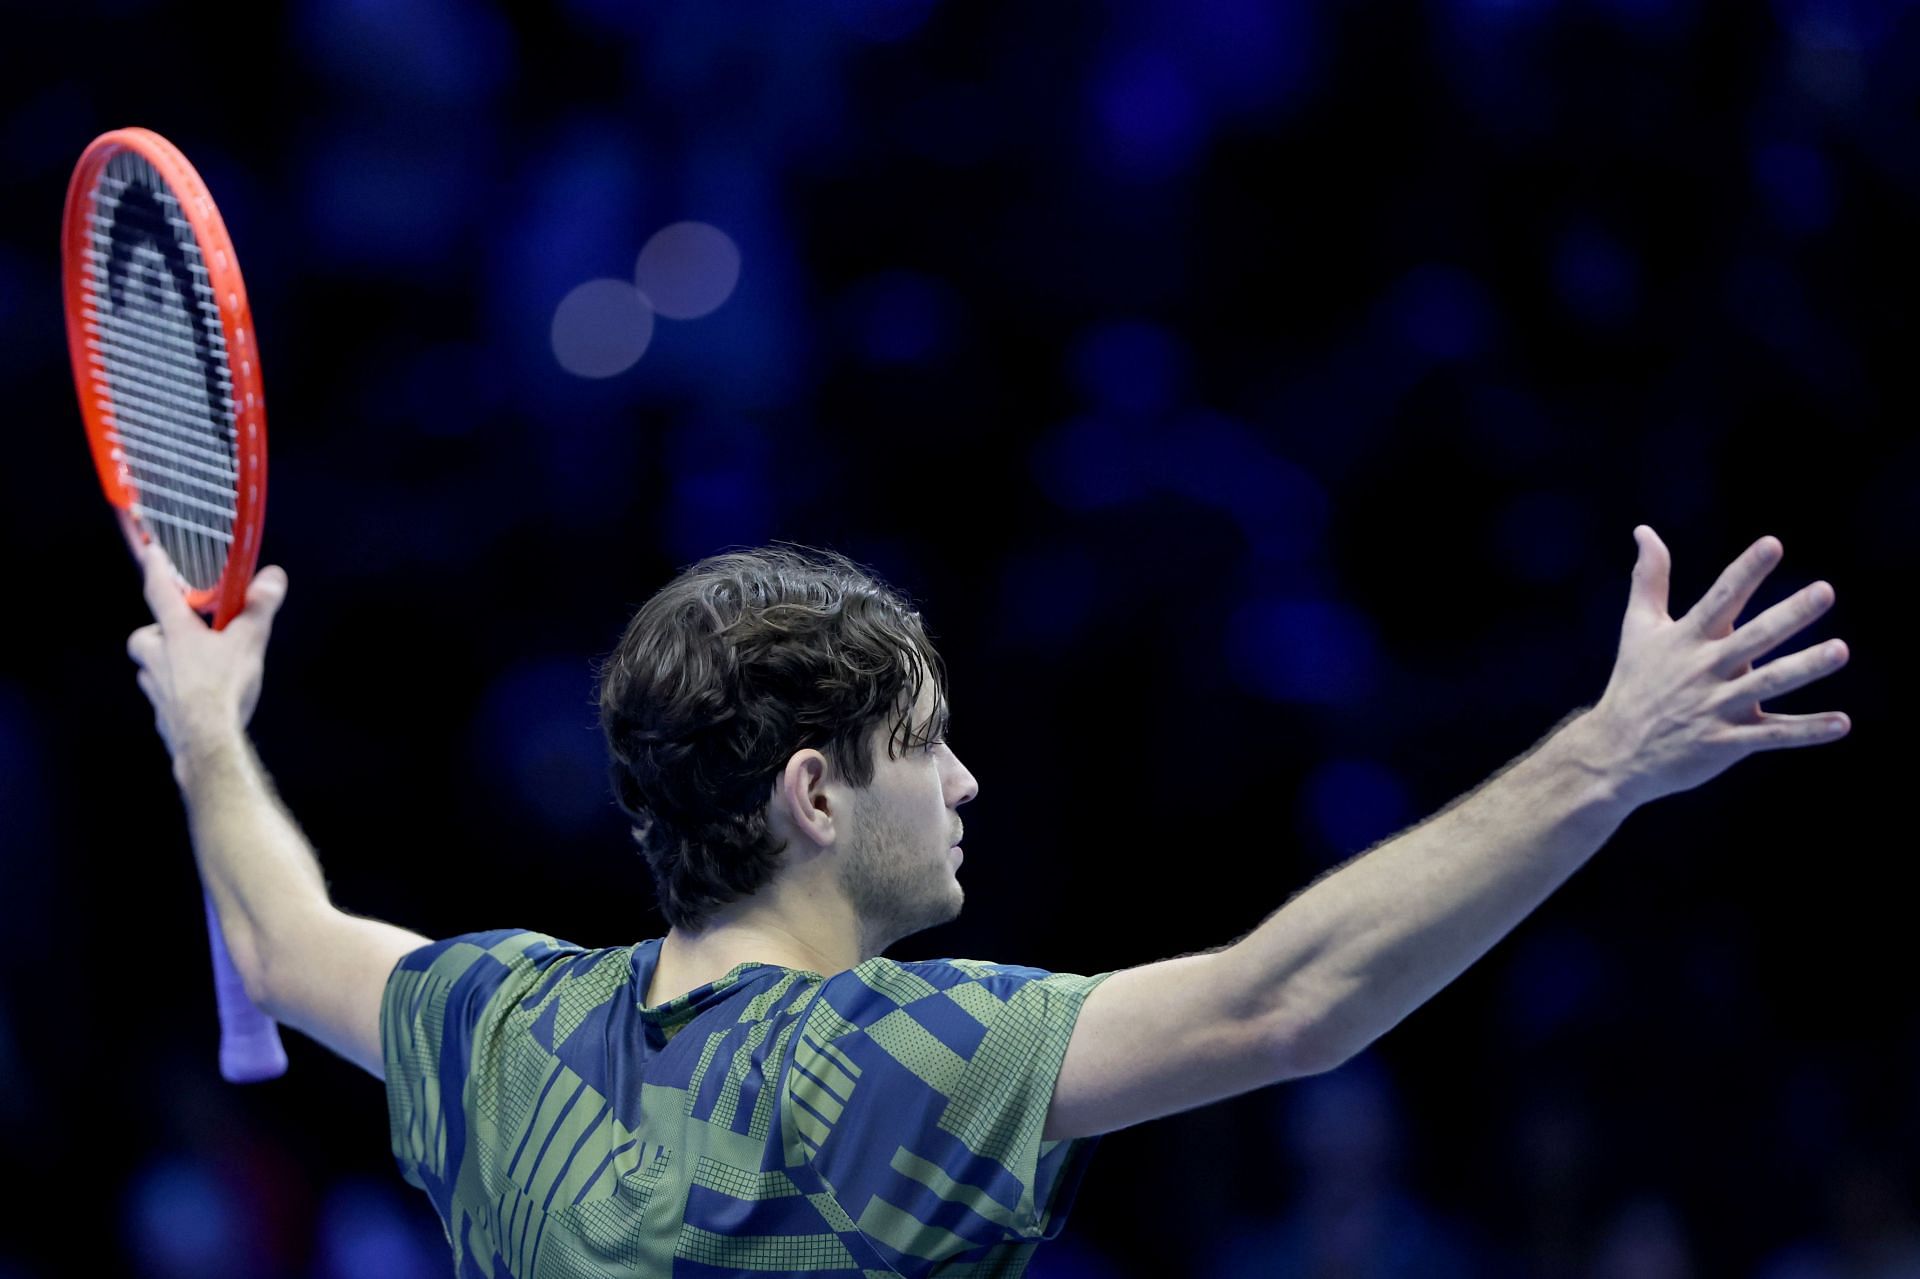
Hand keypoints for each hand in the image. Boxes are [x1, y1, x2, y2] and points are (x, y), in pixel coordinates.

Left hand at [126, 538, 289, 772]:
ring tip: (199, 670)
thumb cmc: (223, 686)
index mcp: (175, 634)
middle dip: (158, 634)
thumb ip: (259, 607)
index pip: (160, 592)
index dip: (157, 570)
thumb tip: (273, 575)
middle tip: (183, 634)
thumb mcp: (249, 641)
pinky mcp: (163, 717)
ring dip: (168, 665)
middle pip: (144, 637)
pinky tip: (201, 702)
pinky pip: (166, 698)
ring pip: (153, 670)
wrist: (206, 741)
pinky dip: (179, 695)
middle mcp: (157, 658)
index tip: (151, 552)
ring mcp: (156, 690)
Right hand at [1583, 526, 1849, 806]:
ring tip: (1840, 650)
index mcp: (1686, 639)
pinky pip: (1773, 735)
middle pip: (1753, 638)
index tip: (1773, 544)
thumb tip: (1644, 530)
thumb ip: (1649, 579)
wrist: (1614, 751)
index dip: (1746, 571)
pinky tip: (1842, 723)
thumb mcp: (1638, 627)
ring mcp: (1716, 707)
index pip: (1721, 598)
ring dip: (1805, 668)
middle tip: (1824, 591)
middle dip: (1789, 614)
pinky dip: (1807, 732)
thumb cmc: (1634, 682)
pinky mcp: (1726, 742)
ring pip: (1768, 683)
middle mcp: (1704, 669)